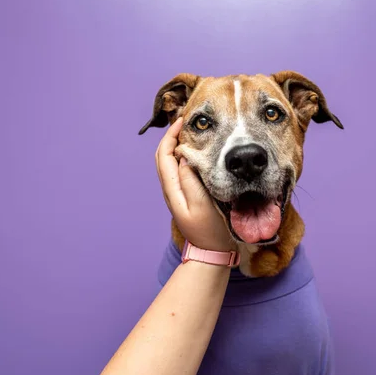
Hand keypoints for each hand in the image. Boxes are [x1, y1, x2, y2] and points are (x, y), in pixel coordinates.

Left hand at [155, 118, 235, 251]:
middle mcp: (171, 189)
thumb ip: (191, 180)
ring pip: (170, 162)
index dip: (171, 135)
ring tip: (192, 132)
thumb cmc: (210, 231)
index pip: (164, 155)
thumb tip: (185, 156)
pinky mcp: (187, 196)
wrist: (211, 253)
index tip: (184, 121)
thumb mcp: (202, 205)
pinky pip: (180, 170)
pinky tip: (198, 153)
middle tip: (187, 122)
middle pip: (163, 156)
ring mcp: (178, 193)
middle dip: (171, 136)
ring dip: (177, 144)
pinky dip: (185, 156)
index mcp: (173, 189)